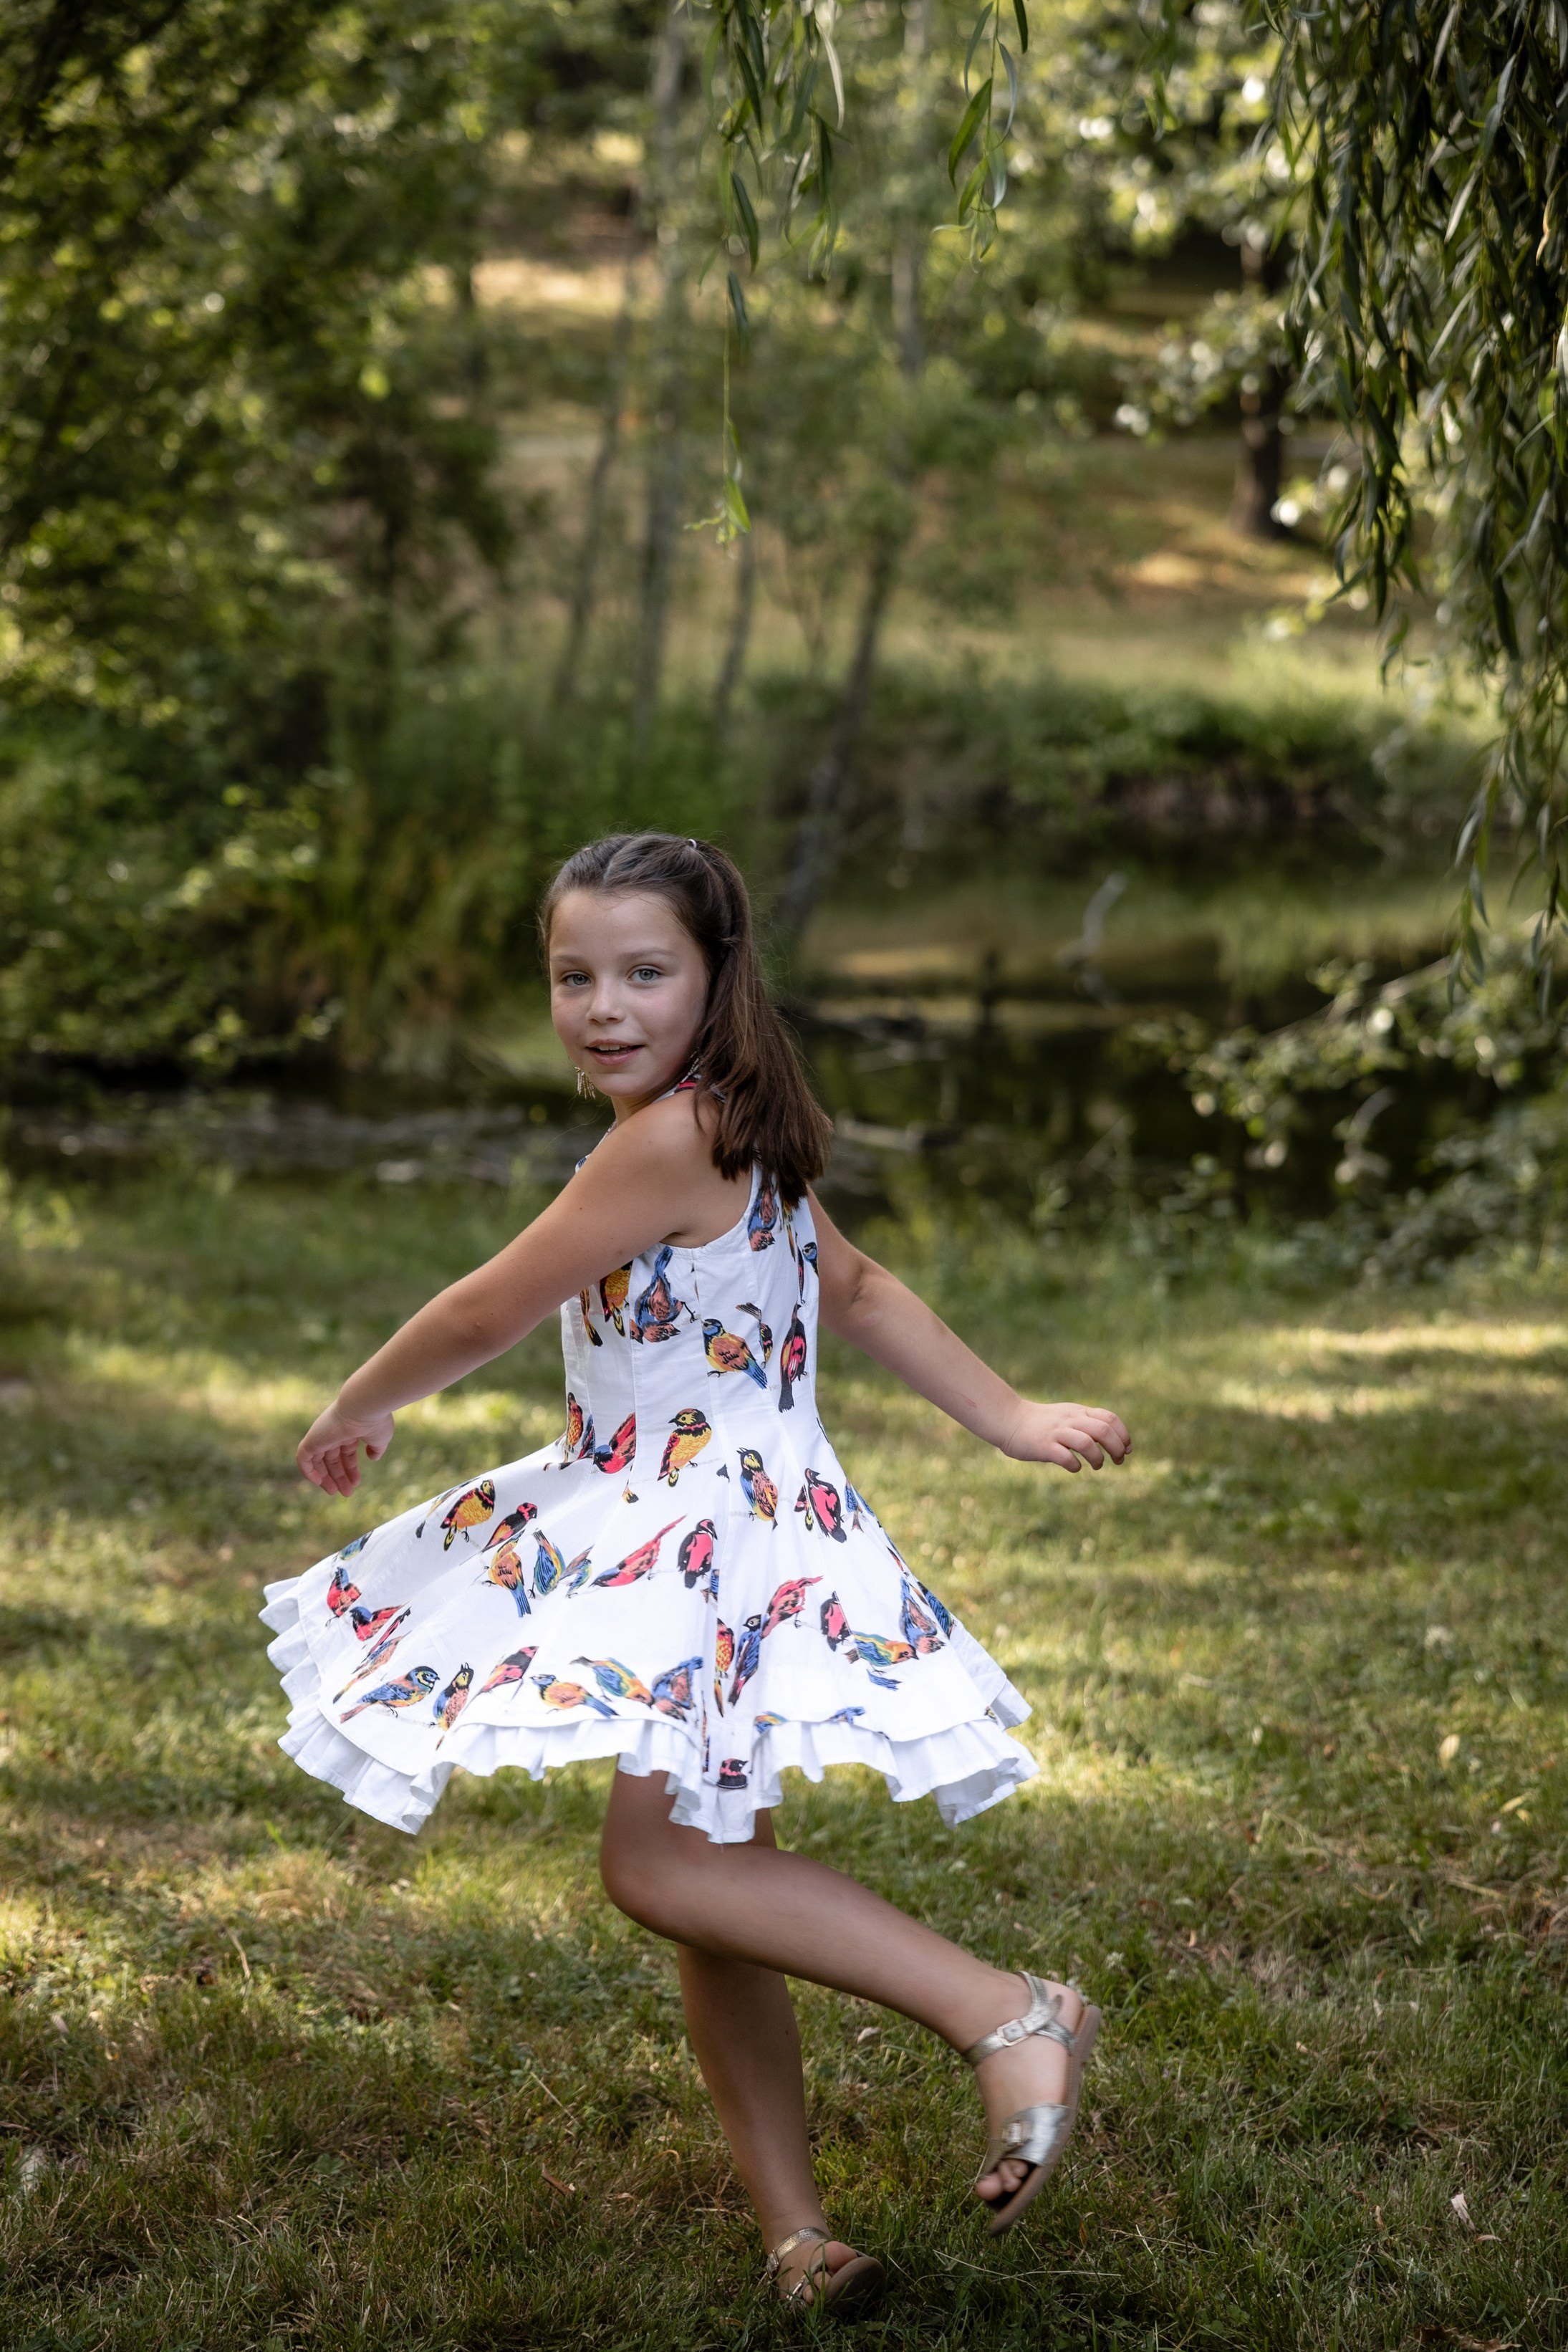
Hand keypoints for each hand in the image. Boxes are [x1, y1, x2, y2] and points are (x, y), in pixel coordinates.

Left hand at [297, 1397, 394, 1496]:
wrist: (364, 1407)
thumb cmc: (375, 1421)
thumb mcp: (380, 1438)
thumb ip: (376, 1448)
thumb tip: (373, 1457)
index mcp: (349, 1430)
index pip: (346, 1453)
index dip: (350, 1469)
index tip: (356, 1483)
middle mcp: (334, 1432)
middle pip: (332, 1459)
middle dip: (339, 1476)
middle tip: (346, 1493)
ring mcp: (322, 1435)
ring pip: (318, 1461)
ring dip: (325, 1478)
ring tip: (335, 1492)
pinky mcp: (312, 1439)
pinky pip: (303, 1458)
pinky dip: (308, 1471)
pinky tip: (319, 1482)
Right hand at [1000, 1400, 1129, 1472]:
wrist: (1009, 1420)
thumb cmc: (1043, 1423)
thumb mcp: (1068, 1416)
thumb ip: (1088, 1424)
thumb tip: (1115, 1442)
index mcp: (1079, 1412)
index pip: (1110, 1418)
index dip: (1124, 1435)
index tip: (1127, 1449)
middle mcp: (1070, 1420)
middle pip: (1103, 1430)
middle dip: (1117, 1448)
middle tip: (1117, 1460)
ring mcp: (1056, 1432)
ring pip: (1087, 1443)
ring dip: (1097, 1458)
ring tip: (1096, 1465)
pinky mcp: (1043, 1446)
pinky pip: (1065, 1457)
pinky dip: (1075, 1465)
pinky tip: (1074, 1467)